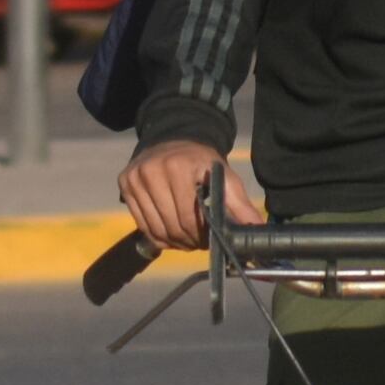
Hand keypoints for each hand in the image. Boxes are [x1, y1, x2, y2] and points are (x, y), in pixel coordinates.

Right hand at [120, 138, 263, 248]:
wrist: (175, 140)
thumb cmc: (203, 162)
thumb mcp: (225, 178)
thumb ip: (241, 205)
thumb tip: (258, 230)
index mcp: (178, 167)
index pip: (189, 218)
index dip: (201, 236)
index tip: (210, 241)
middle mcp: (152, 170)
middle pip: (172, 225)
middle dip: (189, 241)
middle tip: (200, 243)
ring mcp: (135, 177)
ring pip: (155, 228)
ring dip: (174, 241)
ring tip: (188, 240)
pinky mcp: (125, 183)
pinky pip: (141, 223)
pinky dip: (158, 235)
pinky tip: (172, 234)